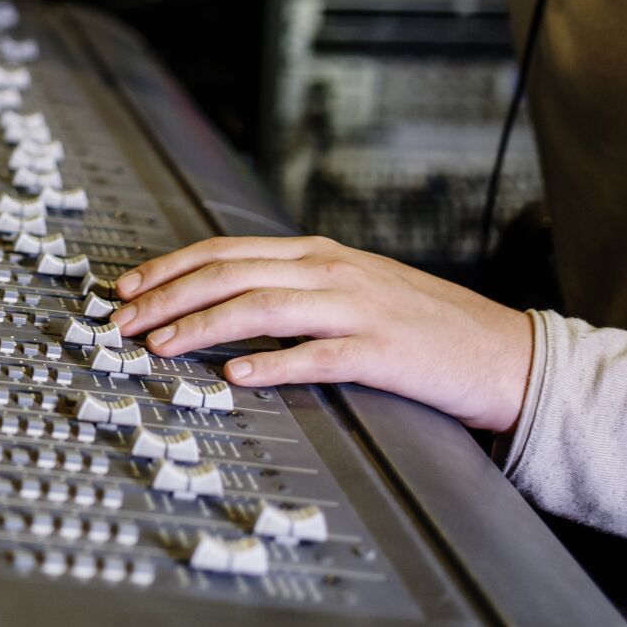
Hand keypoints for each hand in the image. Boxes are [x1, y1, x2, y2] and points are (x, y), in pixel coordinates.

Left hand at [111, 235, 532, 431]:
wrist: (503, 352)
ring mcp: (357, 308)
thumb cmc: (422, 324)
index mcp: (318, 254)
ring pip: (261, 306)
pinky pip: (317, 355)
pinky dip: (272, 363)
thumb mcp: (350, 288)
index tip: (126, 289)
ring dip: (202, 326)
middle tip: (122, 321)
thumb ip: (292, 287)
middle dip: (167, 296)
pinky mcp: (382, 351)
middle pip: (230, 273)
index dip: (169, 268)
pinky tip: (236, 375)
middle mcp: (331, 272)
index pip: (225, 250)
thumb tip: (221, 299)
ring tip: (161, 346)